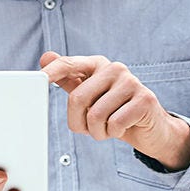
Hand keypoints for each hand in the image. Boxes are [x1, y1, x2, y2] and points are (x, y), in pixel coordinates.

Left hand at [38, 52, 189, 169]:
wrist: (151, 128)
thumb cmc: (114, 111)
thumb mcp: (89, 96)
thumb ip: (68, 79)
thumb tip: (45, 57)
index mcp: (98, 65)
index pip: (69, 64)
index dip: (52, 71)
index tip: (38, 78)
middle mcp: (115, 68)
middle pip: (78, 98)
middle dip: (78, 122)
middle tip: (87, 129)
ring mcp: (132, 82)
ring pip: (95, 115)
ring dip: (97, 132)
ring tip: (107, 129)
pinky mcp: (145, 99)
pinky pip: (114, 124)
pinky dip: (113, 133)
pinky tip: (123, 128)